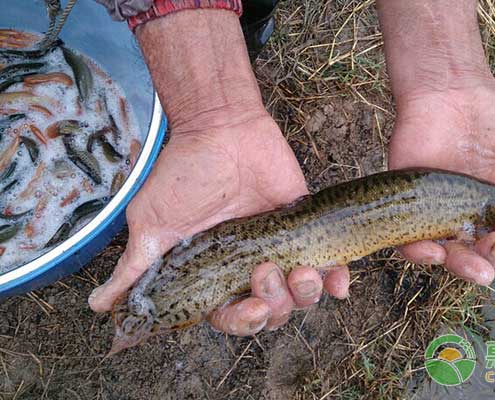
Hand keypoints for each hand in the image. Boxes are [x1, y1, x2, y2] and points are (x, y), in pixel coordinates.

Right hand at [88, 114, 349, 334]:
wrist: (220, 128)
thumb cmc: (183, 174)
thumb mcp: (152, 222)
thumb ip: (136, 267)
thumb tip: (100, 306)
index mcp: (214, 276)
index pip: (233, 317)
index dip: (245, 321)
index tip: (253, 306)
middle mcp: (248, 268)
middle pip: (272, 311)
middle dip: (276, 304)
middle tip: (268, 270)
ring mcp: (280, 249)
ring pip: (301, 295)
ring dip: (306, 294)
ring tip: (305, 272)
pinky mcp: (304, 228)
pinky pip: (330, 266)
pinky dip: (337, 280)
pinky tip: (339, 280)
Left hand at [389, 81, 494, 283]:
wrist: (448, 91)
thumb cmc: (493, 116)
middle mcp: (467, 213)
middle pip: (480, 252)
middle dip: (493, 258)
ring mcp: (436, 211)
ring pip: (448, 253)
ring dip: (462, 266)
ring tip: (474, 269)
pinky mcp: (407, 205)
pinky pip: (408, 240)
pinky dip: (419, 253)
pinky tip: (434, 252)